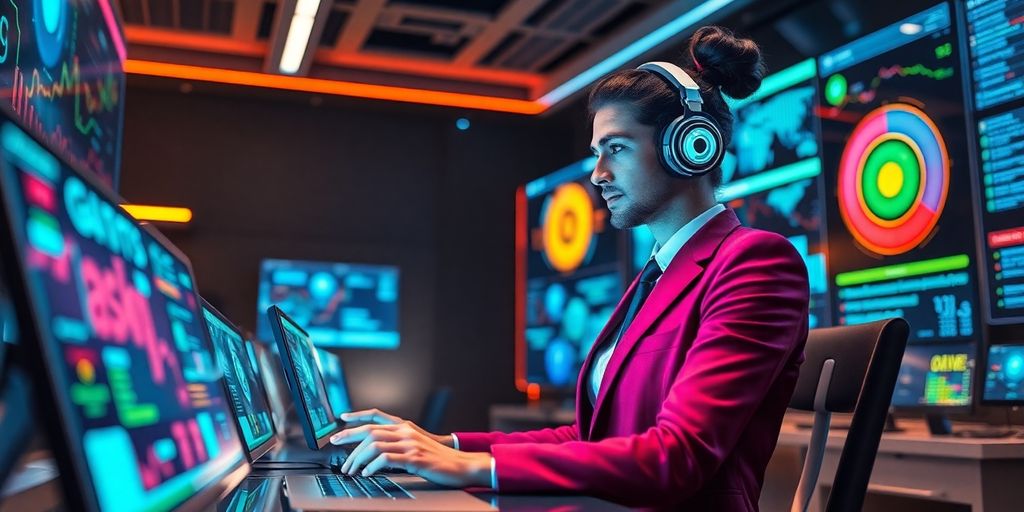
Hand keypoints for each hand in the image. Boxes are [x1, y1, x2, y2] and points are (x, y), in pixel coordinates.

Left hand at [330, 409, 490, 487]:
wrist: (460, 464)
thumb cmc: (436, 458)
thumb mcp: (414, 445)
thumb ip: (396, 444)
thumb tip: (372, 452)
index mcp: (403, 426)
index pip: (373, 419)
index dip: (353, 423)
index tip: (338, 431)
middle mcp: (405, 432)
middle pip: (370, 432)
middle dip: (349, 444)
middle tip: (340, 460)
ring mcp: (410, 444)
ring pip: (375, 445)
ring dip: (358, 459)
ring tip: (351, 471)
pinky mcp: (414, 458)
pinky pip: (387, 459)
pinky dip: (373, 466)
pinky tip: (368, 473)